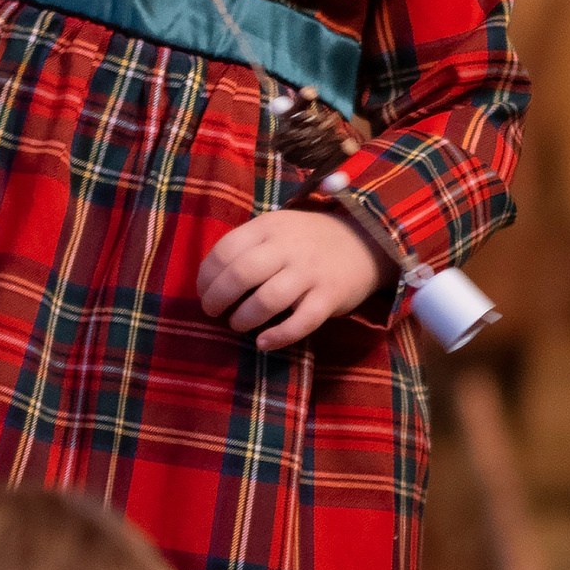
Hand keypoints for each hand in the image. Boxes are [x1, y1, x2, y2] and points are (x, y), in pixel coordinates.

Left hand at [196, 206, 384, 350]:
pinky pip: (301, 322)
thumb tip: (210, 280)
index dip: (206, 276)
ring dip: (244, 318)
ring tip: (238, 324)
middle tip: (213, 311)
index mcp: (269, 227)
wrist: (366, 241)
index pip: (225, 250)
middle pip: (240, 275)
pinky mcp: (330, 297)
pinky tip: (263, 342)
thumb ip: (248, 246)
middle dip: (218, 298)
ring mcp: (310, 273)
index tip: (203, 291)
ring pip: (267, 300)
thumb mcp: (277, 228)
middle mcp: (288, 248)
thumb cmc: (308, 240)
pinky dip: (278, 336)